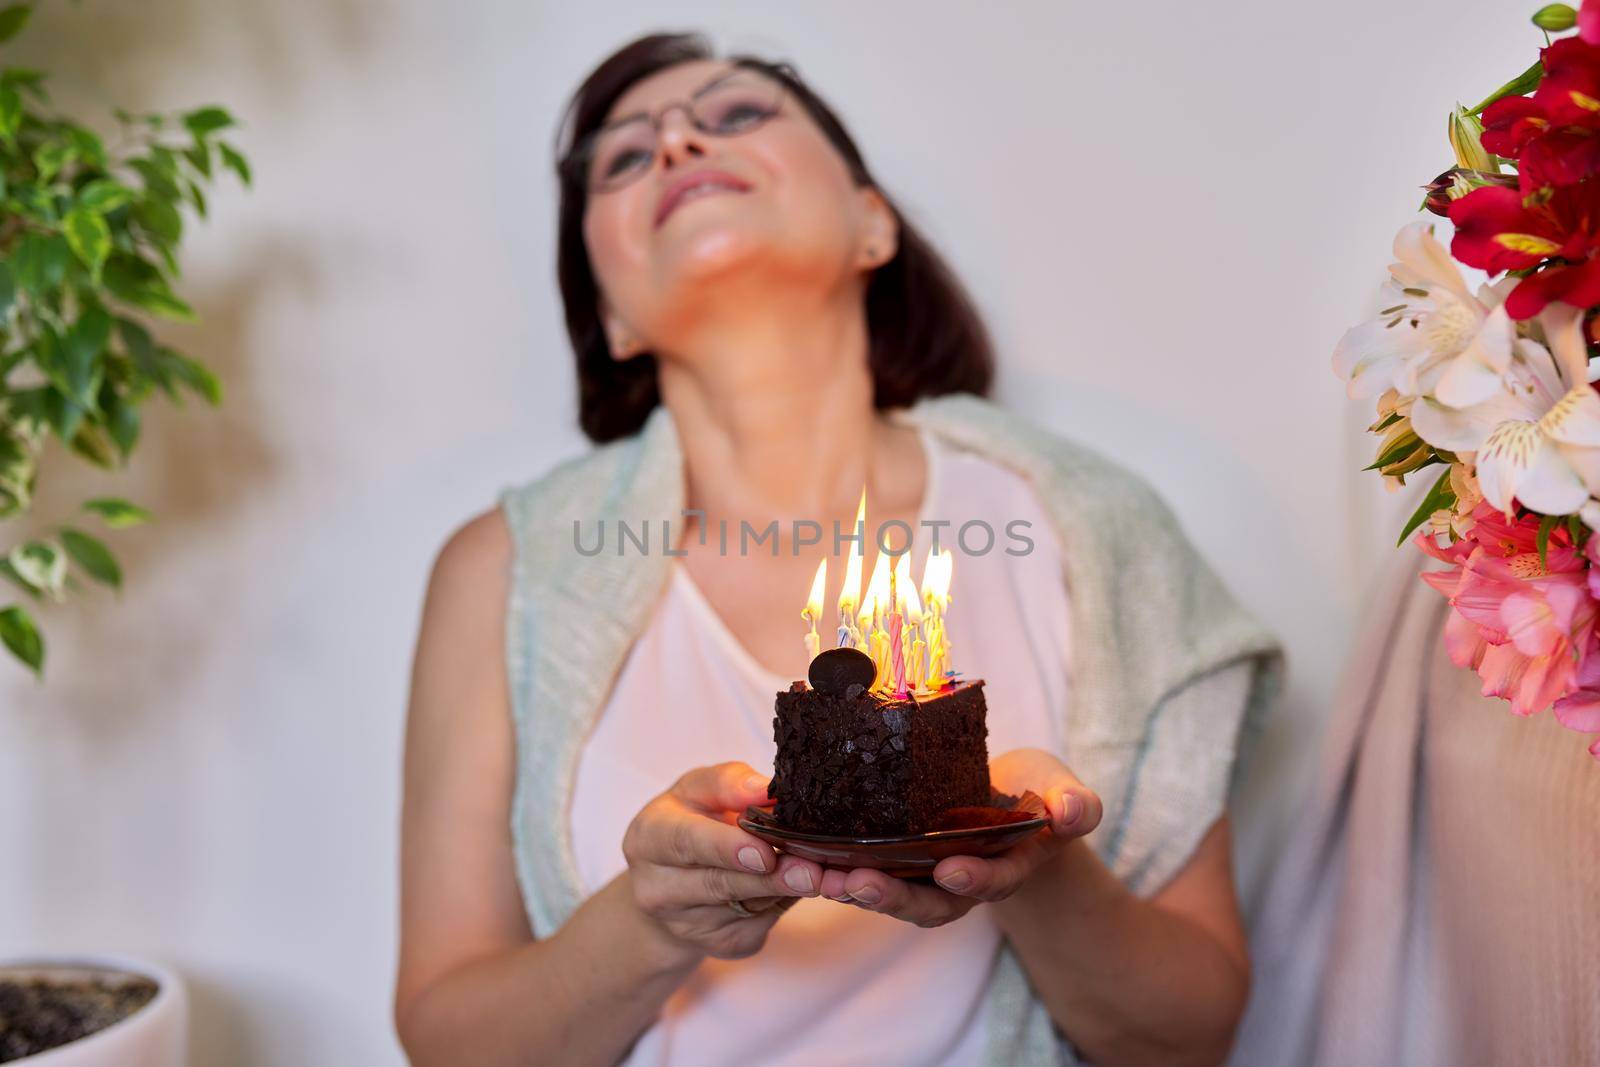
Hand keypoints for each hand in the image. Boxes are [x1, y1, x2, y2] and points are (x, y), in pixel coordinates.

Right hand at [622, 761, 824, 959]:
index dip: (725, 848)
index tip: (763, 853)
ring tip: (820, 877)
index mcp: (648, 837)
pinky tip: (803, 888)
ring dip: (785, 891)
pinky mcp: (721, 944)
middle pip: (719, 883)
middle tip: (810, 871)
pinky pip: (760, 925)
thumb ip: (729, 784)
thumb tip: (765, 789)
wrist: (671, 884)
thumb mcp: (699, 791)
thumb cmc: (690, 822)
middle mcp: (658, 888)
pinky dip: (786, 904)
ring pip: (746, 907)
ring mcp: (688, 924)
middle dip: (768, 878)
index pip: (685, 842)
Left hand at [817, 748, 1101, 925]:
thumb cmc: (1037, 793)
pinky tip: (798, 853)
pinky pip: (860, 867)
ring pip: (887, 891)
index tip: (950, 870)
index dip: (972, 880)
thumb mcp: (1060, 790)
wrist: (1010, 796)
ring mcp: (923, 874)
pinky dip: (832, 865)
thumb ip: (1073, 803)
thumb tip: (1077, 811)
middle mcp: (959, 881)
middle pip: (927, 902)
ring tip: (816, 876)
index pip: (989, 880)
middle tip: (859, 885)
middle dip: (894, 897)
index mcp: (1004, 867)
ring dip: (850, 887)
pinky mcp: (892, 857)